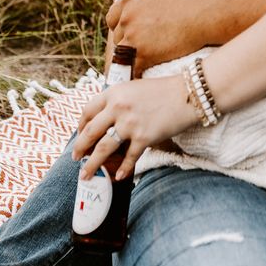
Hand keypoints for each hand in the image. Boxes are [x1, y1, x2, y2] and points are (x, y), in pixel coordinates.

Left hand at [73, 73, 193, 180]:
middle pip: (90, 132)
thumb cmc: (165, 90)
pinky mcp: (144, 137)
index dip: (80, 125)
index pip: (87, 111)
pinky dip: (123, 169)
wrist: (189, 93)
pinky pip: (129, 158)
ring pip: (103, 149)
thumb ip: (120, 101)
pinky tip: (119, 176)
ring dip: (92, 165)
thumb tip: (107, 119)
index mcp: (114, 92)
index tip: (80, 134)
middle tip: (75, 158)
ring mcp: (130, 124)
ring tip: (85, 175)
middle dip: (80, 148)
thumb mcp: (135, 88)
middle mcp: (118, 108)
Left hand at [106, 0, 204, 75]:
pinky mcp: (144, 54)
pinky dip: (133, 73)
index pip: (113, 17)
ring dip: (129, 57)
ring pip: (122, 52)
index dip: (121, 25)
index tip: (132, 31)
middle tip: (141, 46)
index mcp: (129, 0)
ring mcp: (134, 37)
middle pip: (118, 36)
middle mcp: (127, 18)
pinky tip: (140, 76)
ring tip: (138, 64)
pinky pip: (131, 67)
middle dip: (127, 41)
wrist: (204, 10)